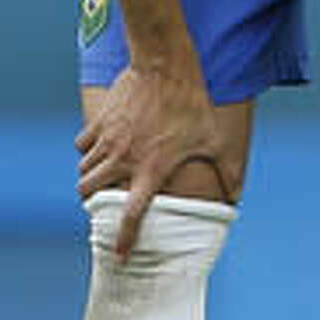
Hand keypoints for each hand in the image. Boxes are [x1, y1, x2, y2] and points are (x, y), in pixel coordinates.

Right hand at [75, 64, 237, 257]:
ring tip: (104, 174)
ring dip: (91, 176)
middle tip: (104, 201)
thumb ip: (229, 169)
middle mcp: (124, 159)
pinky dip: (87, 150)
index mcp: (151, 170)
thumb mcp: (215, 139)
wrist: (165, 65)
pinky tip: (101, 147)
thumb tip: (238, 195)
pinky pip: (82, 145)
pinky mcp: (100, 121)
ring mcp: (108, 140)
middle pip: (89, 192)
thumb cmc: (192, 103)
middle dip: (94, 202)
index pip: (132, 215)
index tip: (119, 254)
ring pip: (83, 170)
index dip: (124, 239)